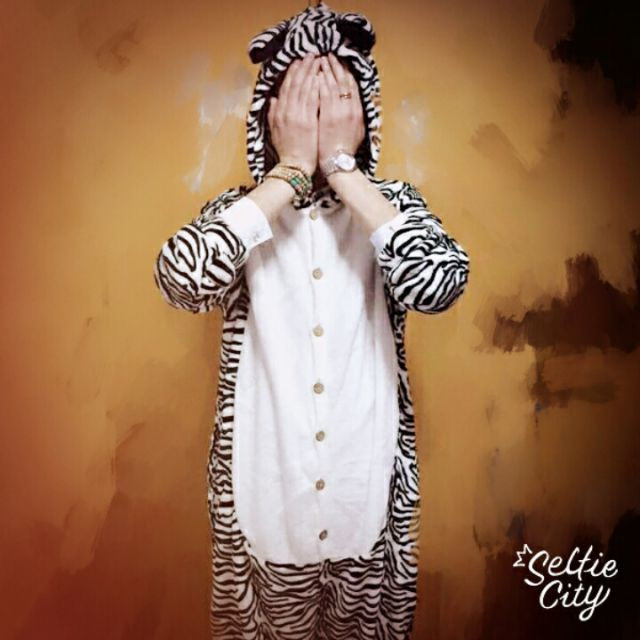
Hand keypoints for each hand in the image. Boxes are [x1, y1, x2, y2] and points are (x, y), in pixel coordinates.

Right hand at [267, 53, 320, 176]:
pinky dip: (316, 87)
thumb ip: (273, 114)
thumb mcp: (274, 131)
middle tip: (311, 55)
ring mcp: (298, 116)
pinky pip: (313, 100)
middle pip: (296, 84)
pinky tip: (321, 76)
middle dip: (304, 68)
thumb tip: (273, 100)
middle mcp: (287, 112)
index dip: (292, 73)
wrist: (294, 167)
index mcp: (279, 113)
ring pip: (305, 88)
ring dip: (312, 72)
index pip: (286, 87)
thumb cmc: (287, 151)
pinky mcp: (309, 122)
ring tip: (318, 61)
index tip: (298, 62)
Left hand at [317, 53, 365, 167]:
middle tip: (327, 55)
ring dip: (325, 70)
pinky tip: (313, 74)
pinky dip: (319, 82)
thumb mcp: (357, 131)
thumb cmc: (345, 150)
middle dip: (335, 66)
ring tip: (318, 60)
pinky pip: (323, 93)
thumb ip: (354, 116)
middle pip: (343, 80)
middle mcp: (350, 108)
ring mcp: (339, 111)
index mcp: (358, 111)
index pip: (352, 85)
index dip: (345, 71)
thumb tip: (353, 105)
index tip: (339, 62)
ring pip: (332, 84)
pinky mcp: (328, 115)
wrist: (338, 163)